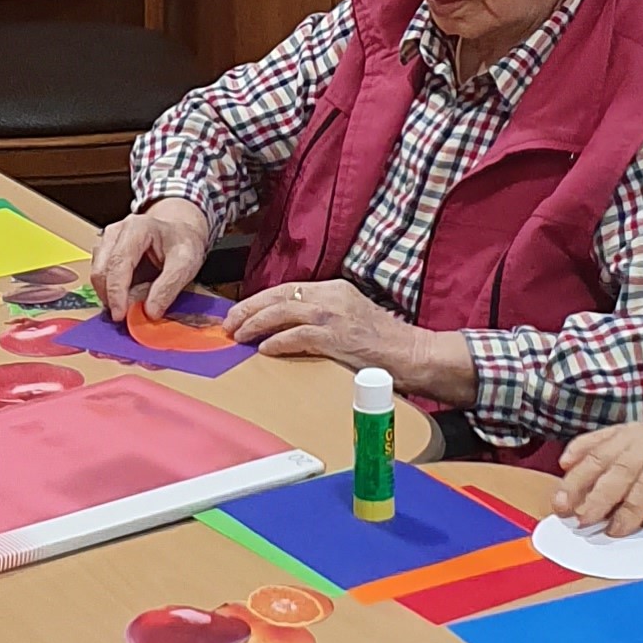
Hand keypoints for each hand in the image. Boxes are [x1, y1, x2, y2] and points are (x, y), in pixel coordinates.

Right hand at [91, 196, 210, 324]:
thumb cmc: (183, 243)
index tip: (120, 315)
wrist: (180, 229)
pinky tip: (128, 295)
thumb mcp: (186, 263)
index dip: (116, 292)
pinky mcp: (105, 251)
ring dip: (110, 294)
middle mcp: (116, 232)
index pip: (118, 263)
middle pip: (102, 270)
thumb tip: (149, 312)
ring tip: (132, 303)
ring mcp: (107, 241)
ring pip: (98, 274)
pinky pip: (101, 275)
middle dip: (111, 297)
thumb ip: (168, 287)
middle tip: (128, 316)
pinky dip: (110, 290)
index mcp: (136, 229)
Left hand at [226, 278, 472, 400]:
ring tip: (238, 335)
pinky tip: (264, 349)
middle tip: (228, 323)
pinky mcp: (337, 337)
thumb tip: (287, 328)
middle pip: (279, 296)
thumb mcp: (350, 318)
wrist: (414, 353)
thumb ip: (322, 318)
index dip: (259, 300)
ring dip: (255, 324)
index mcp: (334, 289)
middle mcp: (331, 296)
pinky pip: (298, 336)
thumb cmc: (384, 343)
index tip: (240, 312)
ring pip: (283, 312)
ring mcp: (334, 315)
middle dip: (249, 309)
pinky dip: (278, 342)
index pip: (287, 289)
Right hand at [552, 415, 642, 552]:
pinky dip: (578, 450)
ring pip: (603, 453)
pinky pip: (596, 437)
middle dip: (598, 496)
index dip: (631, 508)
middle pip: (622, 468)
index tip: (613, 531)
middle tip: (579, 521)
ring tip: (561, 503)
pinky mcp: (621, 428)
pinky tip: (562, 466)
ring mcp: (636, 431)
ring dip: (579, 478)